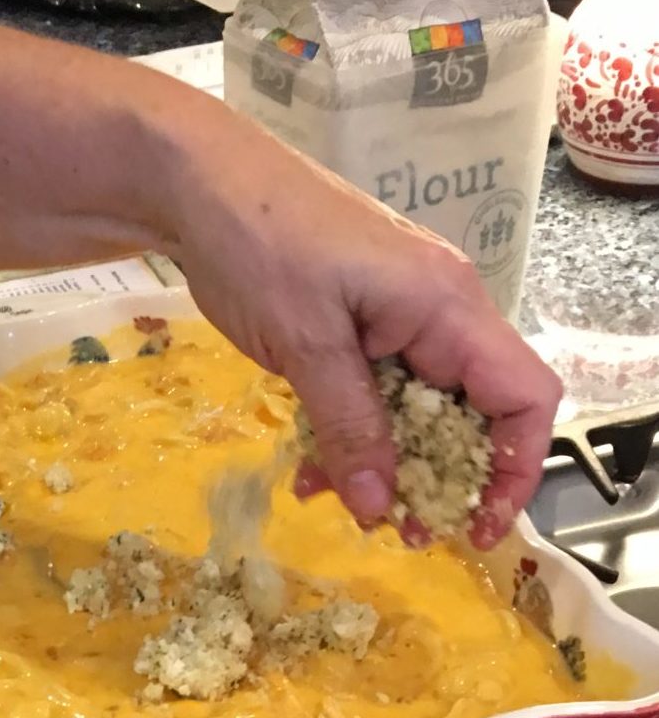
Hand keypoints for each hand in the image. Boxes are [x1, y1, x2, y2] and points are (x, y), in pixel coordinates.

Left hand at [163, 100, 560, 546]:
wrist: (193, 184)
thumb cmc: (259, 245)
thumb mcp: (306, 347)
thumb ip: (350, 427)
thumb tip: (381, 506)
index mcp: (447, 307)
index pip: (524, 396)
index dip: (514, 468)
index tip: (474, 525)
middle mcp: (436, 313)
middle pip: (473, 412)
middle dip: (440, 478)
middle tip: (400, 534)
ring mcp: (394, 318)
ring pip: (414, 412)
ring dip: (383, 463)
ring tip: (341, 506)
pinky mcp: (352, 327)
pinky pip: (371, 395)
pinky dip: (346, 435)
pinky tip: (307, 470)